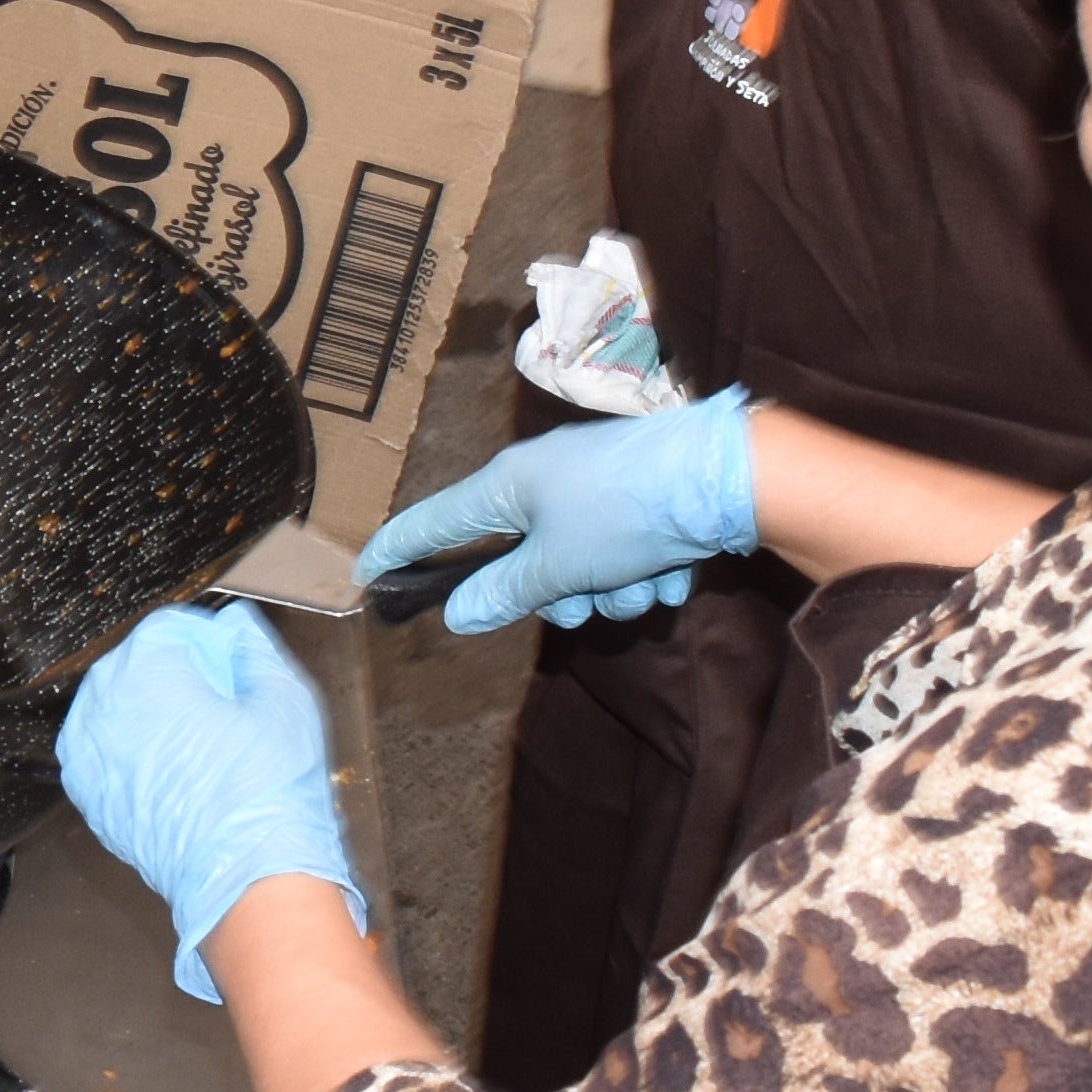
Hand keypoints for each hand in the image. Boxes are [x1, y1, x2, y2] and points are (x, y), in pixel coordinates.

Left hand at [56, 604, 359, 1005]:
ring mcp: (91, 757)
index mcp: (145, 673)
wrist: (248, 881)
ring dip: (152, 712)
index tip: (232, 664)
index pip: (167, 629)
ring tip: (203, 741)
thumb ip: (255, 649)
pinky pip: (109, 753)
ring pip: (118, 709)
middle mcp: (104, 709)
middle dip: (176, 675)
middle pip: (135, 665)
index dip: (208, 642)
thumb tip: (238, 629)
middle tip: (225, 704)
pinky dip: (135, 752)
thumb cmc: (267, 795)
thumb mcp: (284, 700)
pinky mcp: (92, 799)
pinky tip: (179, 771)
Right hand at [355, 393, 760, 634]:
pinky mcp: (638, 500)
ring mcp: (594, 488)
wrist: (725, 478)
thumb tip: (458, 613)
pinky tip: (671, 569)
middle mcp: (546, 480)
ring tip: (644, 582)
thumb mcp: (558, 565)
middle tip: (585, 604)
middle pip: (522, 558)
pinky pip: (620, 553)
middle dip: (560, 593)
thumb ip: (504, 592)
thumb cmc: (625, 513)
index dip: (400, 548)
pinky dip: (643, 571)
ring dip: (611, 590)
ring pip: (579, 564)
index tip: (366, 572)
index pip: (437, 521)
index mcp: (509, 483)